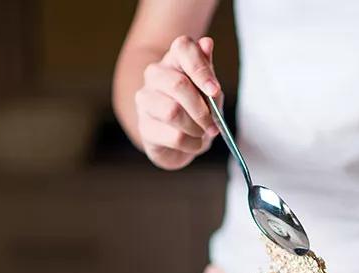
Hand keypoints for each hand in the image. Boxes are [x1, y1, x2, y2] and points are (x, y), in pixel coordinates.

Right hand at [135, 36, 222, 169]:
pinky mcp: (144, 127)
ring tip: (203, 133)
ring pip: (173, 111)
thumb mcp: (210, 91)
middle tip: (214, 124)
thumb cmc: (197, 109)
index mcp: (174, 60)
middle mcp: (155, 75)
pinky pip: (173, 136)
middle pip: (178, 84)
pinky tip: (194, 143)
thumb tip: (206, 43)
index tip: (214, 91)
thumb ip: (208, 71)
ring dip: (196, 127)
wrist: (181, 140)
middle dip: (202, 109)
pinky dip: (192, 144)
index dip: (200, 69)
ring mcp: (145, 100)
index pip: (182, 47)